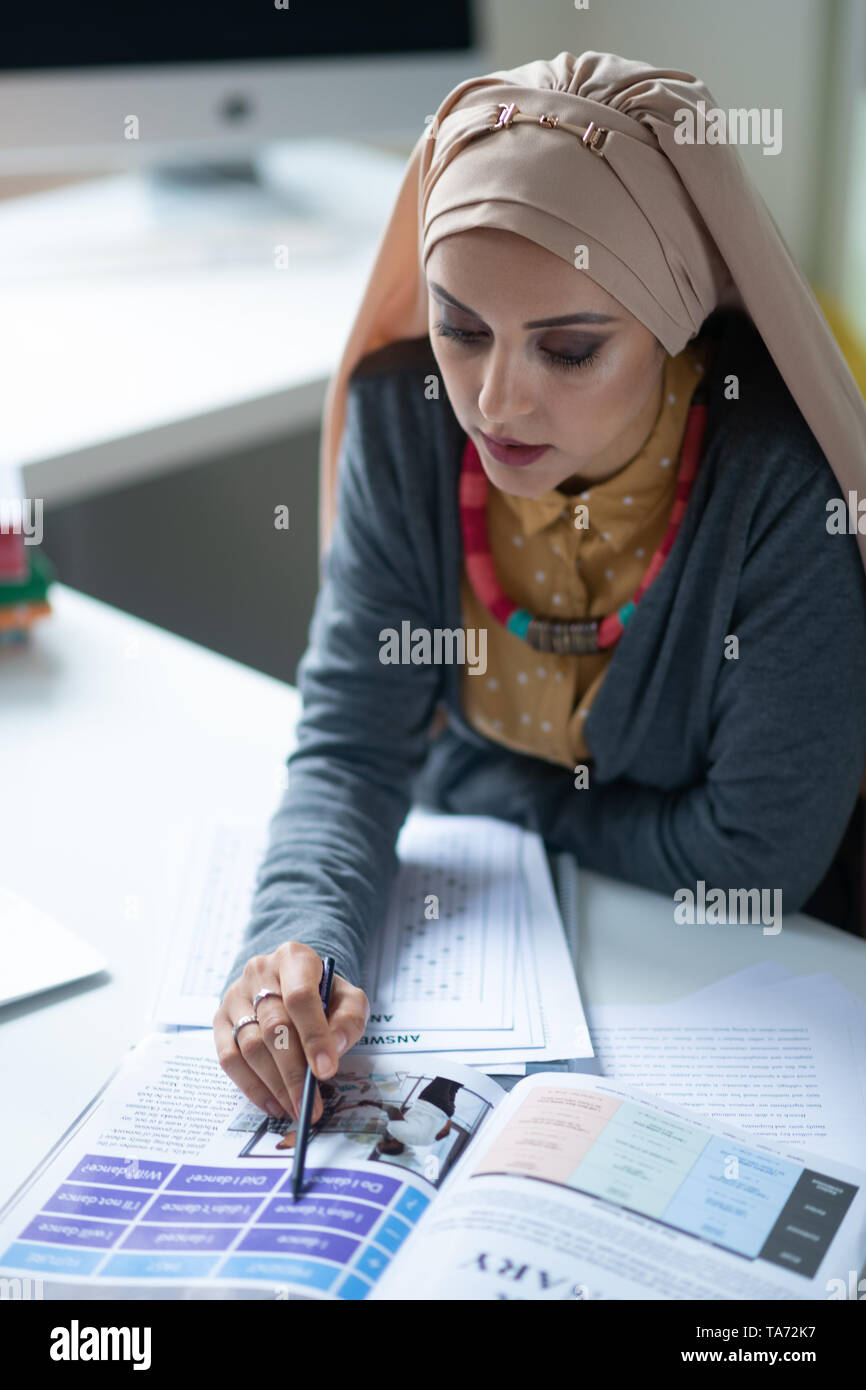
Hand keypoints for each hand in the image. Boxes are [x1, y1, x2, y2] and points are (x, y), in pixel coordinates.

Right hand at [213, 942, 369, 1124]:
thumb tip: (335, 1047)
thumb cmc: (323, 994)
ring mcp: (235, 995)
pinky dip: (252, 1086)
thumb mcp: (348, 998)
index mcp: (294, 958)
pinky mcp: (220, 1019)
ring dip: (274, 1084)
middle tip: (310, 1104)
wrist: (291, 982)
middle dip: (294, 1072)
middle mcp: (259, 972)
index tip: (326, 1071)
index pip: (300, 997)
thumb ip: (349, 1019)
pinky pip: (229, 1058)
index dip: (313, 1036)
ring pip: (250, 1046)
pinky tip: (273, 1103)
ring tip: (295, 1108)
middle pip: (274, 1027)